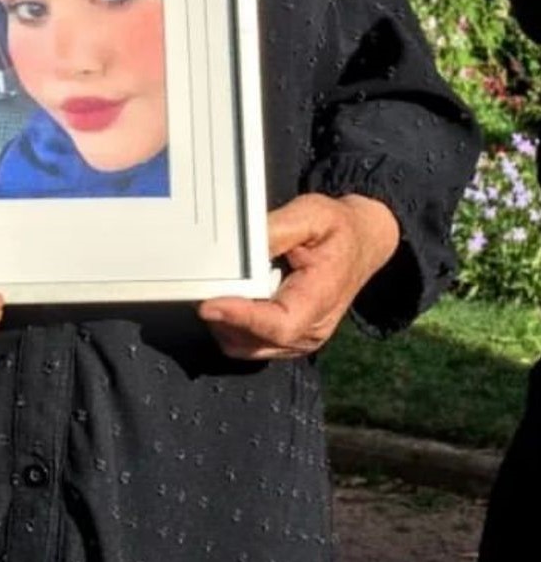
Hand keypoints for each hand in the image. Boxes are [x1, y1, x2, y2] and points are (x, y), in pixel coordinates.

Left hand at [197, 191, 399, 361]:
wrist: (362, 242)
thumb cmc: (338, 229)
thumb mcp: (312, 214)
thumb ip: (275, 230)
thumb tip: (240, 246)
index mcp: (322, 299)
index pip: (278, 324)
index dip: (241, 317)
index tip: (208, 305)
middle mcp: (311, 330)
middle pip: (255, 340)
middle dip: (223, 318)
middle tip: (200, 287)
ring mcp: (299, 340)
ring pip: (246, 347)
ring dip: (225, 323)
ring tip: (219, 288)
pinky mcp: (288, 340)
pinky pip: (250, 344)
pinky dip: (233, 326)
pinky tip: (232, 297)